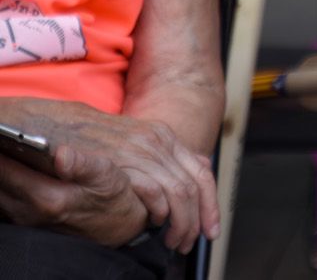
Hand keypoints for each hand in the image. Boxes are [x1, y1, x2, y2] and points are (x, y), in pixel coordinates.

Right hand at [0, 100, 215, 251]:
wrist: (56, 123)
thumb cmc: (90, 138)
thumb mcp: (132, 142)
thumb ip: (157, 158)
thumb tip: (181, 177)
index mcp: (165, 137)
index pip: (202, 172)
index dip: (210, 204)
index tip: (211, 229)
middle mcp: (158, 142)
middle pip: (194, 185)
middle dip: (197, 219)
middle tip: (190, 242)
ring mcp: (142, 150)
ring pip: (178, 192)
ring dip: (180, 222)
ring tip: (173, 241)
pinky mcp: (123, 161)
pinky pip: (153, 189)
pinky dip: (158, 210)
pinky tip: (152, 222)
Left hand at [0, 143, 148, 247]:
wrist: (116, 227)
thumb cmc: (113, 197)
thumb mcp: (108, 176)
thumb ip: (84, 164)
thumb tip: (62, 153)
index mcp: (46, 198)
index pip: (5, 169)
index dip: (1, 148)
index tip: (3, 131)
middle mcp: (27, 212)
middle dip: (0, 155)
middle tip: (3, 135)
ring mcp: (22, 218)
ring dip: (1, 168)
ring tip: (6, 146)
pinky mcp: (23, 220)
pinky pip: (2, 198)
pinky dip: (4, 180)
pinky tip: (14, 164)